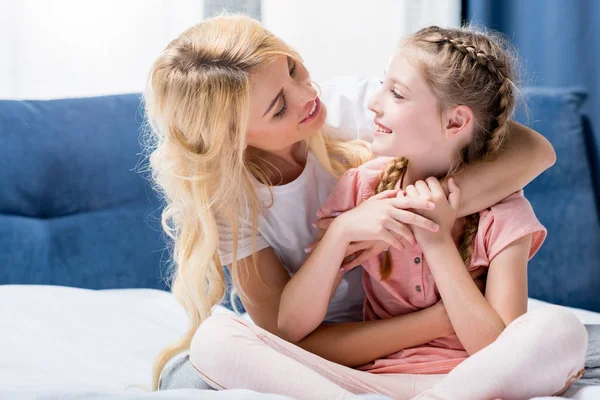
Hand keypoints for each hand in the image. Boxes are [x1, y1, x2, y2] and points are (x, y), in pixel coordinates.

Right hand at [322, 189, 439, 249]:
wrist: (347, 225)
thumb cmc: (360, 213)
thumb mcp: (372, 201)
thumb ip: (386, 195)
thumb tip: (399, 191)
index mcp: (387, 202)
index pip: (408, 201)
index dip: (421, 203)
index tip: (433, 205)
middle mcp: (387, 210)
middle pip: (410, 216)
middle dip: (425, 222)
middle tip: (436, 228)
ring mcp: (383, 220)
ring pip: (403, 230)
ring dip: (411, 239)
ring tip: (415, 245)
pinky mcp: (378, 231)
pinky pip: (393, 240)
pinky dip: (399, 245)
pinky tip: (403, 249)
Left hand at [402, 177, 459, 246]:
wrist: (435, 241)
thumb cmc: (446, 224)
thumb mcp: (455, 208)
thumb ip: (455, 192)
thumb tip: (450, 178)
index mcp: (439, 196)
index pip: (430, 179)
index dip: (430, 183)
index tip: (429, 190)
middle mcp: (427, 198)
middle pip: (419, 183)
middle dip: (420, 187)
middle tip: (421, 195)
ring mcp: (416, 204)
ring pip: (409, 188)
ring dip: (411, 192)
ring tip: (414, 199)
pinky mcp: (407, 210)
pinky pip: (401, 197)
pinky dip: (402, 198)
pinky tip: (407, 203)